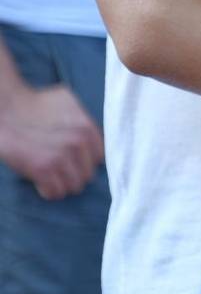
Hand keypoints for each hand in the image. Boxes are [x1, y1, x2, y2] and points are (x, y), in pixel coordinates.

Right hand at [0, 83, 103, 199]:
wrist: (8, 113)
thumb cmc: (36, 104)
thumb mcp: (67, 100)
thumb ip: (83, 117)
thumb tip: (92, 134)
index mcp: (86, 127)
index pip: (99, 157)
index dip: (86, 160)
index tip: (75, 160)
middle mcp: (77, 142)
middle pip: (87, 175)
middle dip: (74, 174)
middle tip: (60, 169)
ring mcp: (61, 157)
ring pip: (73, 187)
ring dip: (62, 184)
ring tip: (52, 176)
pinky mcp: (43, 170)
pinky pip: (55, 193)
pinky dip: (48, 190)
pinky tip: (42, 181)